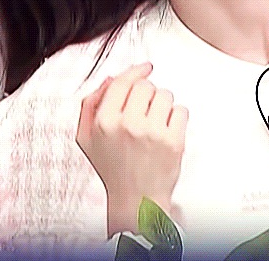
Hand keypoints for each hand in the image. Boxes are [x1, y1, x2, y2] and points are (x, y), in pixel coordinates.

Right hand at [76, 62, 187, 236]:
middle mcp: (127, 125)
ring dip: (162, 105)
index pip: (121, 83)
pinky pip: (181, 110)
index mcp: (104, 122)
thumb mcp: (87, 138)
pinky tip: (166, 131)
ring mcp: (152, 133)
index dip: (135, 71)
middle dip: (148, 94)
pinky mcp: (173, 141)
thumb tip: (110, 79)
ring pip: (165, 95)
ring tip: (155, 123)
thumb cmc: (113, 169)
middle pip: (145, 86)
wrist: (136, 200)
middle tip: (145, 110)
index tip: (145, 68)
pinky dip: (177, 118)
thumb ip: (91, 105)